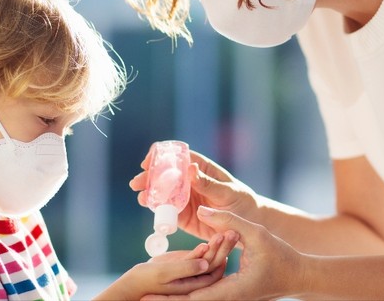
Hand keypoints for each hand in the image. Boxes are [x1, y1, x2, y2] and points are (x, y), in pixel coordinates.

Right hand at [95, 230, 239, 300]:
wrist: (134, 284)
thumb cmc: (146, 280)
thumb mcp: (164, 273)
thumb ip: (185, 268)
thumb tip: (205, 264)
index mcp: (195, 286)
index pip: (215, 269)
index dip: (222, 253)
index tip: (227, 236)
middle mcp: (197, 280)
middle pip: (216, 262)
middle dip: (225, 246)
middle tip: (233, 229)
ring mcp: (193, 272)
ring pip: (211, 257)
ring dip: (219, 243)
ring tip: (227, 227)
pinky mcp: (188, 264)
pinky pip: (201, 254)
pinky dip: (208, 244)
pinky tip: (214, 232)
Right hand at [130, 149, 259, 241]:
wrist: (247, 227)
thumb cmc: (241, 202)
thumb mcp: (228, 192)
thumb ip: (208, 184)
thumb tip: (190, 169)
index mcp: (201, 169)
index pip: (179, 157)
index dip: (161, 157)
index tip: (148, 161)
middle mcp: (190, 182)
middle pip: (165, 176)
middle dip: (149, 177)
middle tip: (137, 182)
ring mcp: (185, 199)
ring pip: (163, 193)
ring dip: (150, 194)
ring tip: (142, 197)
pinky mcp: (184, 217)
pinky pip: (168, 212)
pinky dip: (157, 210)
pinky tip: (149, 208)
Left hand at [144, 207, 303, 300]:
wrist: (299, 276)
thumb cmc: (282, 256)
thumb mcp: (257, 233)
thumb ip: (229, 221)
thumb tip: (205, 209)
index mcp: (233, 290)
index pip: (196, 297)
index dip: (171, 297)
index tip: (149, 295)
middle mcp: (228, 298)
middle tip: (141, 299)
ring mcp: (229, 298)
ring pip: (197, 300)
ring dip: (175, 298)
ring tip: (149, 296)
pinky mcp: (230, 293)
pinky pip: (205, 294)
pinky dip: (188, 291)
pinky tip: (173, 287)